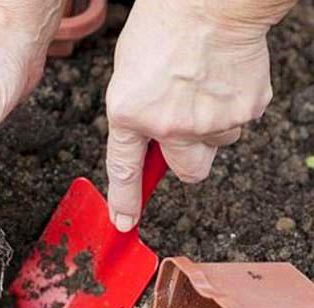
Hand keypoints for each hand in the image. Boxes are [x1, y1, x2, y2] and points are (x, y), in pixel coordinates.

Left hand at [104, 0, 293, 231]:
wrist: (211, 1)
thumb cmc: (163, 25)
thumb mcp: (129, 74)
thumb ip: (137, 113)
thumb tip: (149, 140)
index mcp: (129, 113)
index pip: (124, 169)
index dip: (124, 200)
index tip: (125, 222)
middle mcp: (168, 125)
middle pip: (188, 173)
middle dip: (187, 161)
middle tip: (187, 133)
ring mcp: (210, 121)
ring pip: (216, 145)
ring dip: (211, 128)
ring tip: (205, 87)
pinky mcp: (245, 110)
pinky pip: (239, 122)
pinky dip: (232, 108)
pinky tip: (223, 78)